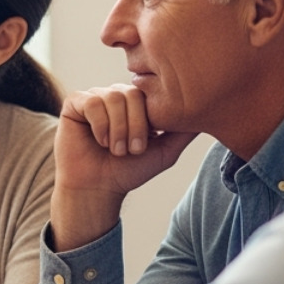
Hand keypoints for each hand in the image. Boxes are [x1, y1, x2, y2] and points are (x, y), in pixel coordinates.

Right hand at [49, 85, 198, 250]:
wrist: (98, 189)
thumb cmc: (129, 172)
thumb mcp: (165, 151)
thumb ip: (183, 132)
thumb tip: (209, 113)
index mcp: (136, 103)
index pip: (149, 95)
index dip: (147, 122)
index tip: (144, 148)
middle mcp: (116, 95)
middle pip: (132, 94)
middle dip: (133, 127)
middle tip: (130, 151)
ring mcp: (94, 97)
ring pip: (112, 97)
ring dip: (117, 130)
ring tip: (115, 149)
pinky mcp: (75, 103)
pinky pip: (92, 102)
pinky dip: (99, 126)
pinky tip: (98, 141)